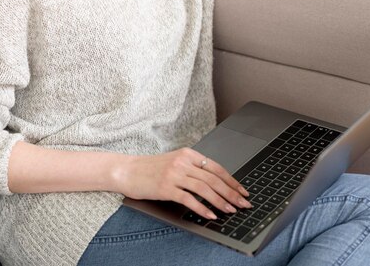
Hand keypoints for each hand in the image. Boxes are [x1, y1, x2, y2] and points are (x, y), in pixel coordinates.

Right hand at [115, 148, 251, 219]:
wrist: (127, 170)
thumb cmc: (151, 168)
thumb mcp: (174, 162)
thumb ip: (192, 168)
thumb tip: (217, 184)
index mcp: (188, 154)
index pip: (216, 167)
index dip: (232, 181)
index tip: (243, 191)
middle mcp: (182, 162)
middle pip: (213, 178)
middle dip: (231, 193)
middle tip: (243, 204)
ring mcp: (174, 174)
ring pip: (204, 188)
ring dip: (220, 201)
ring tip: (230, 211)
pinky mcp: (166, 187)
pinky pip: (189, 199)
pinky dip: (202, 208)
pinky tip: (210, 215)